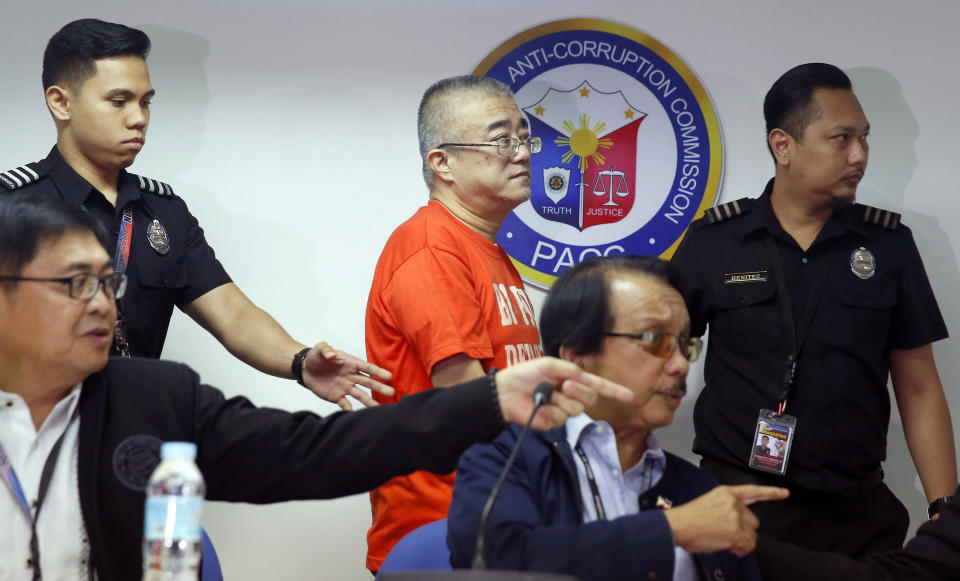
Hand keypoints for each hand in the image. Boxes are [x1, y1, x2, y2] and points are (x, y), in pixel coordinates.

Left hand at [302, 342, 393, 410]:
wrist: (305, 369)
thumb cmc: (316, 356)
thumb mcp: (320, 349)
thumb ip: (326, 350)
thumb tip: (332, 354)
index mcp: (350, 363)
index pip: (367, 368)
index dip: (378, 372)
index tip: (389, 376)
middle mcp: (351, 376)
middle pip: (368, 382)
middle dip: (380, 387)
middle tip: (392, 393)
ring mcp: (345, 387)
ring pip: (360, 395)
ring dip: (370, 401)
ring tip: (380, 408)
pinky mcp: (337, 396)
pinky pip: (345, 404)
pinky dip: (349, 409)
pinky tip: (355, 415)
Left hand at [493, 357, 633, 428]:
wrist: (506, 391)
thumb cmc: (525, 374)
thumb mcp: (548, 364)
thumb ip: (569, 368)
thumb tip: (583, 376)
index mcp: (572, 379)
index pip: (598, 386)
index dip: (614, 391)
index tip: (630, 396)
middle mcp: (570, 395)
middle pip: (591, 399)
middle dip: (580, 391)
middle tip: (564, 385)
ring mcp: (562, 410)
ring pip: (577, 409)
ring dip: (562, 400)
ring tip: (546, 394)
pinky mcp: (553, 423)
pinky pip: (561, 418)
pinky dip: (550, 410)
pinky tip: (540, 406)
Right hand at [664, 484, 788, 555]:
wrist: (678, 525)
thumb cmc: (688, 517)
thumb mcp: (709, 501)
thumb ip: (726, 507)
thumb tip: (735, 522)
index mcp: (726, 492)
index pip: (753, 491)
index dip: (771, 493)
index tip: (784, 493)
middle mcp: (734, 503)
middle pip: (753, 520)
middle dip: (744, 529)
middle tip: (727, 534)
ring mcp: (736, 517)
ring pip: (751, 534)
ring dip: (741, 540)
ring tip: (725, 541)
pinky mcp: (736, 532)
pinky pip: (748, 545)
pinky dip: (741, 549)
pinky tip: (729, 547)